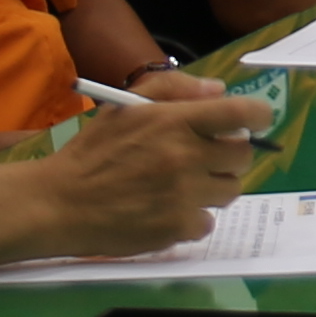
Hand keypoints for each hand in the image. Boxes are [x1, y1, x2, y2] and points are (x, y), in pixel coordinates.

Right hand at [44, 87, 263, 252]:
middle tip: (202, 158)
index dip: (258, 116)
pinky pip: (207, 222)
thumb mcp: (125, 106)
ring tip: (180, 185)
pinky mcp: (176, 228)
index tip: (254, 122)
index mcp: (174, 122)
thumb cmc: (92, 152)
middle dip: (228, 155)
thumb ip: (175, 89)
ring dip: (212, 187)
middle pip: (243, 156)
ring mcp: (183, 195)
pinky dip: (191, 218)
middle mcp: (185, 156)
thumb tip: (218, 90)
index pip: (241, 113)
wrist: (58, 203)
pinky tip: (165, 210)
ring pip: (229, 190)